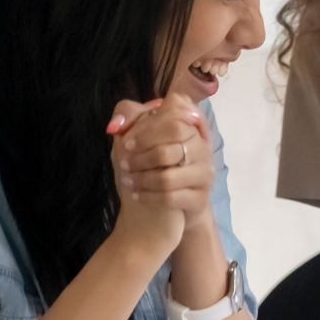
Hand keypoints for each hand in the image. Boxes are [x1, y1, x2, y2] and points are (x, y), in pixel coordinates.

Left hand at [106, 95, 210, 255]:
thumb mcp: (141, 134)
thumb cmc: (152, 162)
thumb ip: (129, 115)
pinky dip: (147, 196)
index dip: (146, 132)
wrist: (167, 204)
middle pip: (166, 150)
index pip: (173, 120)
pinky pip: (170, 197)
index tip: (127, 143)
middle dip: (140, 159)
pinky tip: (136, 194)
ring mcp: (204, 173)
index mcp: (191, 125)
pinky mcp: (200, 198)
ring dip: (141, 179)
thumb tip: (115, 125)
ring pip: (166, 177)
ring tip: (128, 181)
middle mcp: (202, 147)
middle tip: (125, 164)